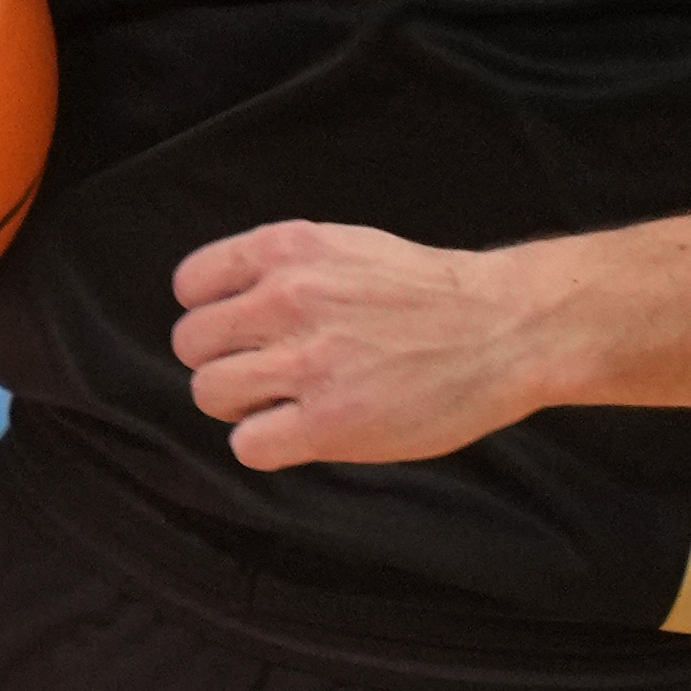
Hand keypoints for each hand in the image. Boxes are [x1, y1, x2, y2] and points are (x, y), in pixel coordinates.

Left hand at [170, 220, 549, 469]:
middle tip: (260, 370)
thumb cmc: (426, 290)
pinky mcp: (328, 423)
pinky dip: (264, 443)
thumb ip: (283, 268)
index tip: (235, 328)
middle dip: (220, 360)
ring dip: (238, 404)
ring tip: (280, 401)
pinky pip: (247, 445)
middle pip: (191, 344)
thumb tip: (227, 304)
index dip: (208, 311)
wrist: (499, 327)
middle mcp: (288, 299)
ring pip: (209, 393)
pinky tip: (297, 431)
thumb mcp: (346, 246)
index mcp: (289, 248)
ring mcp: (307, 363)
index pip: (191, 284)